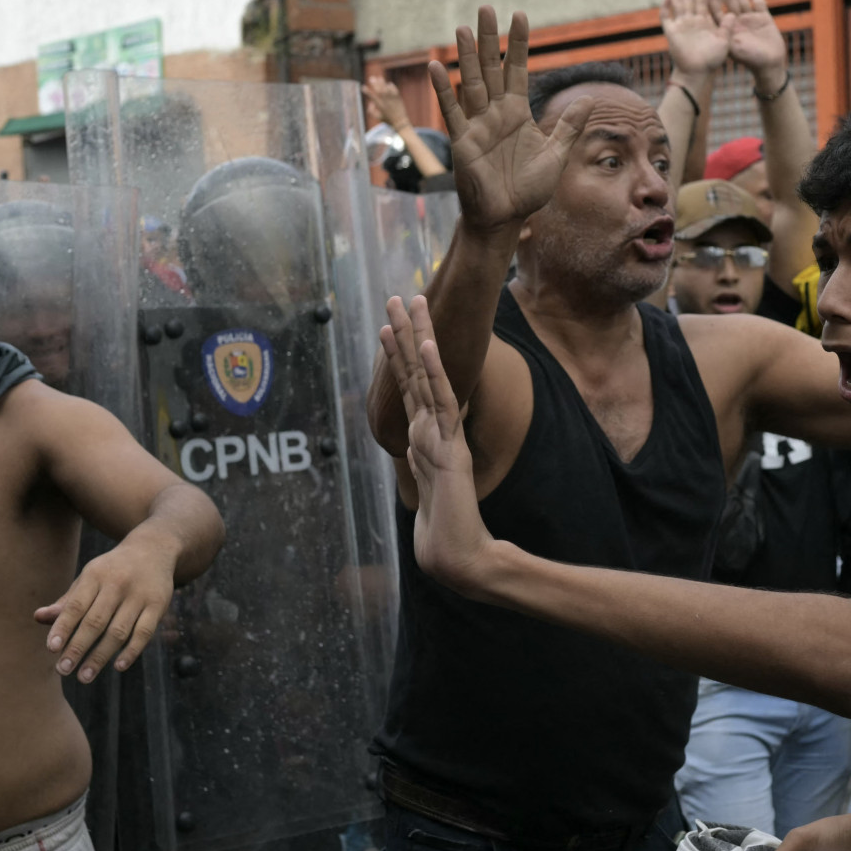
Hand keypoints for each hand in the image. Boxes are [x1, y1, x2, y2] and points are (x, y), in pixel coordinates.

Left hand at [37, 531, 178, 681]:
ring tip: (84, 676)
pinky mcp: (158, 605)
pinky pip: (144, 633)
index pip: (76, 605)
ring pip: (118, 631)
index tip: (51, 649)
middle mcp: (117, 584)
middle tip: (63, 670)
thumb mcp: (88, 579)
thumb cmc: (112, 571)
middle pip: (95, 621)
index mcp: (95, 575)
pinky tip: (118, 666)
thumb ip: (66, 602)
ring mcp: (139, 595)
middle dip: (78, 648)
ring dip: (100, 656)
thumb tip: (38, 617)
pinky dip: (131, 651)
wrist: (153, 549)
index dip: (63, 627)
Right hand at [363, 75, 412, 130]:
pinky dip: (390, 85)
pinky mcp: (397, 97)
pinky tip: (388, 84)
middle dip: (374, 84)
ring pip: (386, 87)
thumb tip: (370, 102)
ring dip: (382, 82)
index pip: (372, 97)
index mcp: (380, 106)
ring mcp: (392, 98)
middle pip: (379, 90)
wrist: (400, 121)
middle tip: (371, 78)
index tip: (363, 87)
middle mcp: (385, 101)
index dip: (367, 92)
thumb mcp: (377, 117)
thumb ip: (371, 111)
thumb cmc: (388, 120)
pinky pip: (393, 89)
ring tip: (379, 78)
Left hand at [378, 296, 495, 591]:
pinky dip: (435, 369)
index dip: (399, 356)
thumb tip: (413, 452)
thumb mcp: (424, 492)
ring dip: (418, 335)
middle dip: (408, 330)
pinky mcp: (450, 444)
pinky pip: (441, 400)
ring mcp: (444, 433)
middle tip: (400, 293)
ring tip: (410, 300)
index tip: (390, 325)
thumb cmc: (443, 533)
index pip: (410, 388)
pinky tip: (427, 341)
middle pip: (419, 371)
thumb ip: (421, 468)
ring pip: (429, 375)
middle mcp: (435, 429)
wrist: (459, 557)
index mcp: (426, 438)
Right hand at [428, 7, 589, 233]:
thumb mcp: (556, 155)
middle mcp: (496, 113)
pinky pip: (452, 112)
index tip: (519, 15)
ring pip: (471, 83)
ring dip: (466, 57)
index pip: (518, 69)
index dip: (518, 44)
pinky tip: (436, 68)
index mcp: (518, 113)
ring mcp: (478, 125)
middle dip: (489, 40)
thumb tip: (588, 99)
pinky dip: (444, 90)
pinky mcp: (463, 141)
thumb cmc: (528, 190)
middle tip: (486, 8)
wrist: (506, 217)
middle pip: (491, 68)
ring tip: (462, 29)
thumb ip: (569, 126)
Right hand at [661, 0, 727, 77]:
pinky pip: (667, 18)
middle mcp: (692, 22)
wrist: (697, 72)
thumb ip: (728, 26)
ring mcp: (681, 26)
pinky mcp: (671, 33)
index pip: (705, 2)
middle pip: (690, 0)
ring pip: (678, 5)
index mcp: (705, 22)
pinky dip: (666, 8)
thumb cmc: (712, 60)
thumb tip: (733, 13)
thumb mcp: (725, 41)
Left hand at [714, 0, 784, 88]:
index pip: (716, 11)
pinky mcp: (763, 18)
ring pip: (741, 0)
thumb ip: (728, 33)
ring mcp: (750, 19)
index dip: (711, 0)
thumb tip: (721, 18)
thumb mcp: (735, 47)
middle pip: (728, 3)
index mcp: (726, 30)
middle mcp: (736, 23)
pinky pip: (758, 4)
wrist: (770, 64)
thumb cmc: (750, 59)